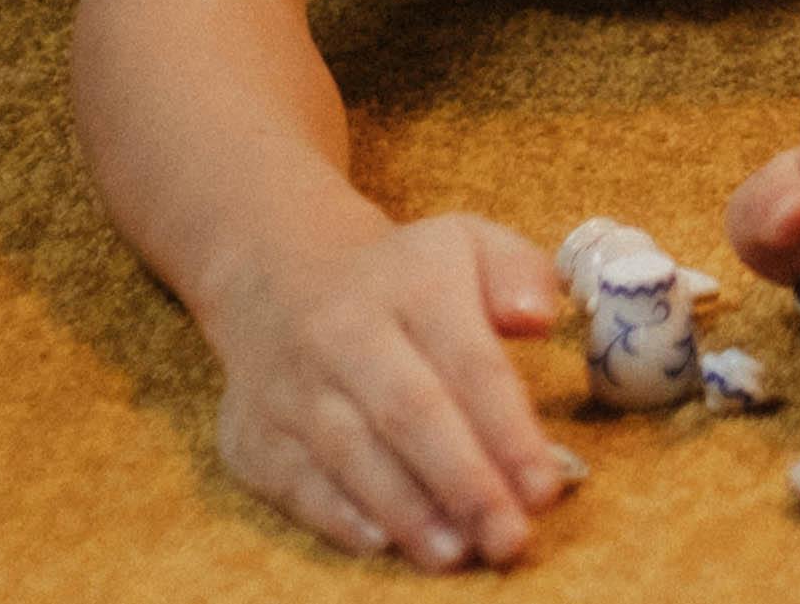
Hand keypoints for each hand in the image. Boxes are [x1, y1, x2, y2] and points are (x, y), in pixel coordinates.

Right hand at [205, 214, 579, 570]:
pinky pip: (294, 481)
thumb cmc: (401, 278)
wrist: (277, 278)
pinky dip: (337, 516)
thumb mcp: (468, 245)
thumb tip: (538, 318)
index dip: (509, 431)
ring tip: (456, 554)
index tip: (545, 487)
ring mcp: (292, 387)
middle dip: (464, 483)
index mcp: (414, 286)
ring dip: (407, 511)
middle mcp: (345, 334)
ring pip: (351, 455)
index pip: (469, 363)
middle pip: (409, 414)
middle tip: (509, 538)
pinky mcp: (253, 434)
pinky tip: (381, 542)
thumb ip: (518, 274)